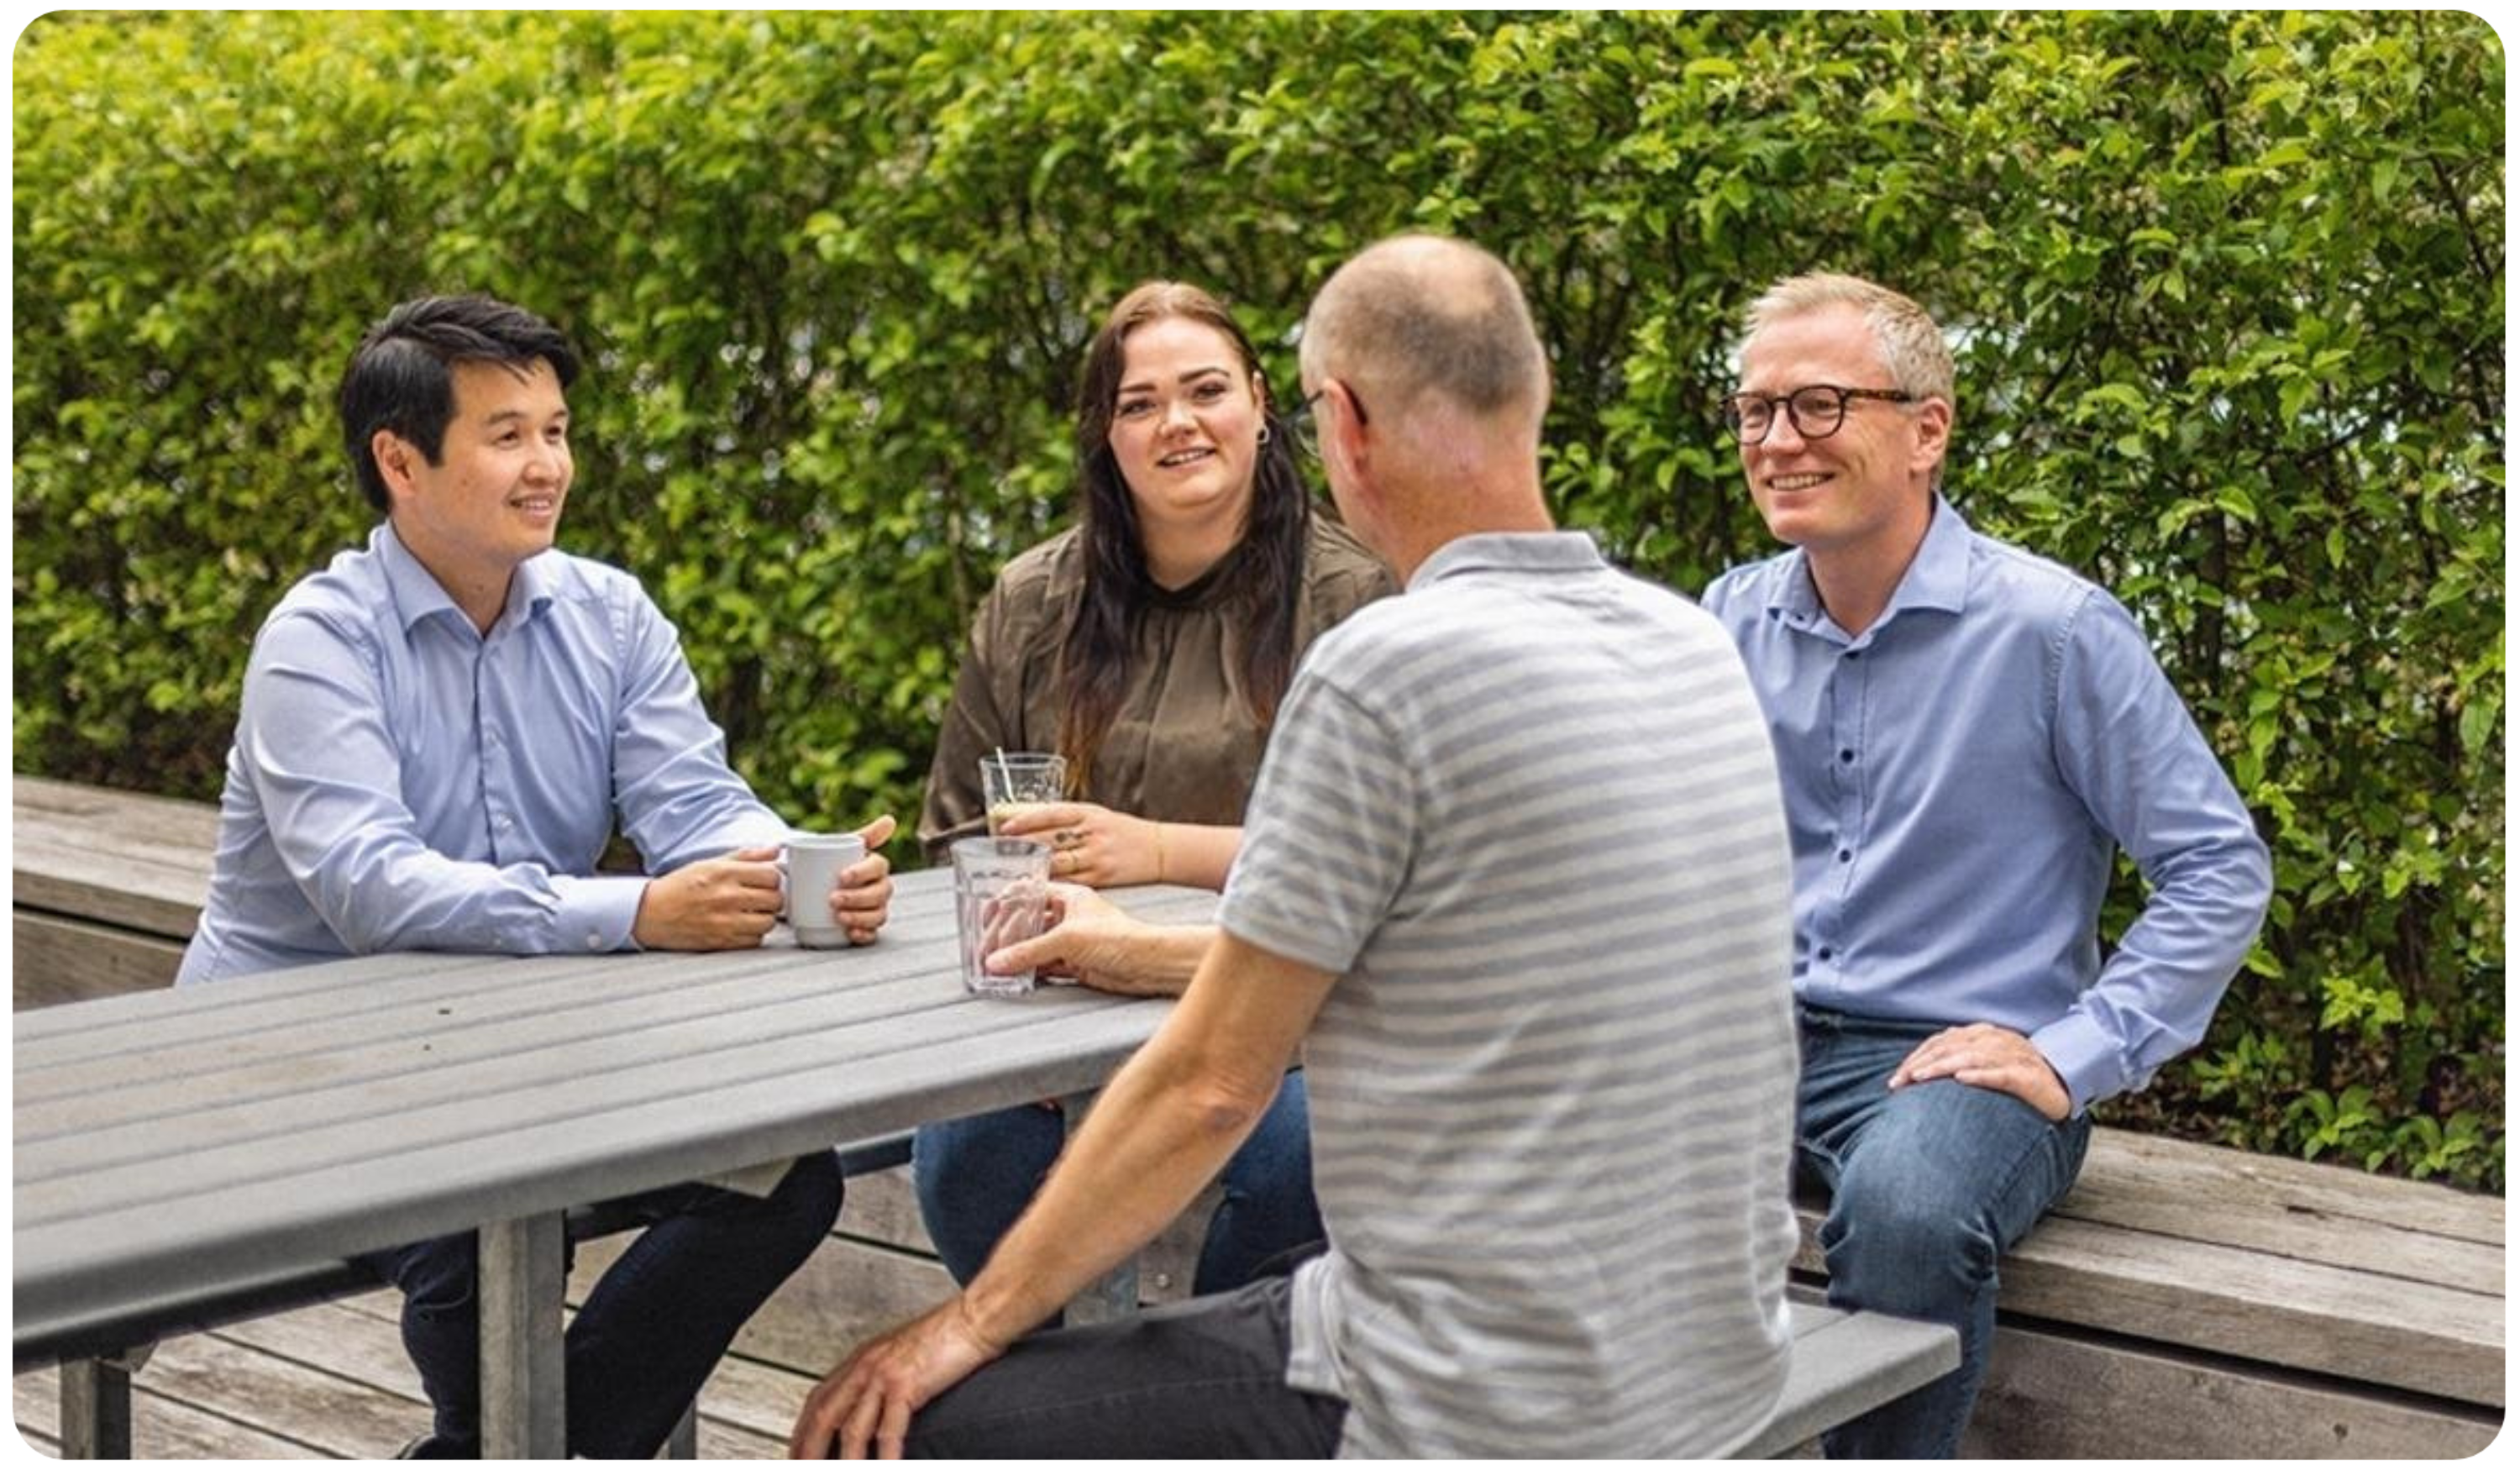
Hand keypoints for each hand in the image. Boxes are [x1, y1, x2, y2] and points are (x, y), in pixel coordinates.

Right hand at [633, 846, 782, 949]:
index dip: (773, 878)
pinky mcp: (721, 942)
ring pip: (768, 922)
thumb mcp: (710, 863)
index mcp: (724, 873)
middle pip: (775, 900)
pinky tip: (741, 926)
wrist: (649, 914)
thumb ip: (746, 856)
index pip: (772, 875)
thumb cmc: (681, 887)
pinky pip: (755, 941)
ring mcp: (724, 922)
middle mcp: (726, 897)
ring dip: (764, 918)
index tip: (766, 881)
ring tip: (751, 913)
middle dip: (771, 898)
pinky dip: (752, 935)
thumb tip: (775, 850)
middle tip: (761, 898)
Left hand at [788, 1296, 1005, 1458]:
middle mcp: (866, 1365)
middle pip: (824, 1416)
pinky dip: (885, 1456)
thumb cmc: (949, 1335)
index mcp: (862, 1358)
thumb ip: (886, 1376)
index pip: (819, 1399)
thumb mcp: (905, 1353)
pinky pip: (889, 1429)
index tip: (797, 1452)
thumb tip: (879, 1404)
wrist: (976, 1317)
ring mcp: (884, 1375)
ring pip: (852, 1429)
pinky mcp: (907, 1384)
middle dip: (809, 1449)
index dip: (803, 1430)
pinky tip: (887, 1468)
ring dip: (845, 1461)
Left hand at [818, 815, 898, 945]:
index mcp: (874, 866)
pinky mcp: (865, 927)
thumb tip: (890, 820)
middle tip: (833, 899)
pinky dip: (863, 934)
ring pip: (878, 914)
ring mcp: (874, 909)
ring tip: (840, 917)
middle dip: (858, 897)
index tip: (841, 876)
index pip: (878, 867)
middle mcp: (879, 887)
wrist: (812, 888)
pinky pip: (873, 934)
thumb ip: (863, 834)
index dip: (863, 872)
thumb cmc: (828, 866)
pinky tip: (851, 933)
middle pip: (880, 893)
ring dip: (861, 917)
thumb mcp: (838, 848)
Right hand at [983, 882, 1171, 994]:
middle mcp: (1070, 917)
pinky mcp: (1076, 964)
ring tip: (994, 965)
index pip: (1030, 894)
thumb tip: (997, 961)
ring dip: (1016, 956)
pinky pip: (1045, 966)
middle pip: (1029, 922)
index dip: (1006, 903)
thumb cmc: (1120, 938)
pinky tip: (1014, 977)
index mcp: (1070, 897)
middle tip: (986, 947)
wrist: (1149, 965)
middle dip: (1007, 935)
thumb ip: (1029, 950)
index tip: (986, 916)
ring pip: (1035, 946)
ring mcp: (1072, 941)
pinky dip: (1029, 972)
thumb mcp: (1068, 938)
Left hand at [994, 801, 1159, 886]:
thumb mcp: (1097, 815)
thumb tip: (1026, 819)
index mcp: (1089, 813)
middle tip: (1001, 852)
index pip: (1051, 813)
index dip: (1026, 821)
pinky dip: (1051, 883)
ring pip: (1056, 863)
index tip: (1005, 828)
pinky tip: (1037, 885)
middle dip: (1023, 847)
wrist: (1159, 849)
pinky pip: (1070, 881)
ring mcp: (1097, 856)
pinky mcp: (1102, 877)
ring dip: (1033, 867)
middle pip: (1050, 839)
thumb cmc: (1122, 831)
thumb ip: (1066, 819)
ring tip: (1013, 870)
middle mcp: (1092, 833)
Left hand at [1888, 1023, 2071, 1120]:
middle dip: (1921, 1065)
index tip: (1896, 1078)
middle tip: (1899, 1082)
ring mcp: (2012, 1056)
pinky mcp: (2027, 1076)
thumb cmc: (2018, 1074)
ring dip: (1942, 1067)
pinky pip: (2001, 1074)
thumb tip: (1917, 1075)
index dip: (1917, 1058)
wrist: (2064, 1082)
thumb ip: (1957, 1061)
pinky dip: (1981, 1075)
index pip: (1941, 1043)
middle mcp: (1994, 1040)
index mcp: (1981, 1035)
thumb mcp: (1985, 1062)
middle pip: (1950, 1049)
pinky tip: (1962, 1079)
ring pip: (1971, 1058)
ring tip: (1920, 1078)